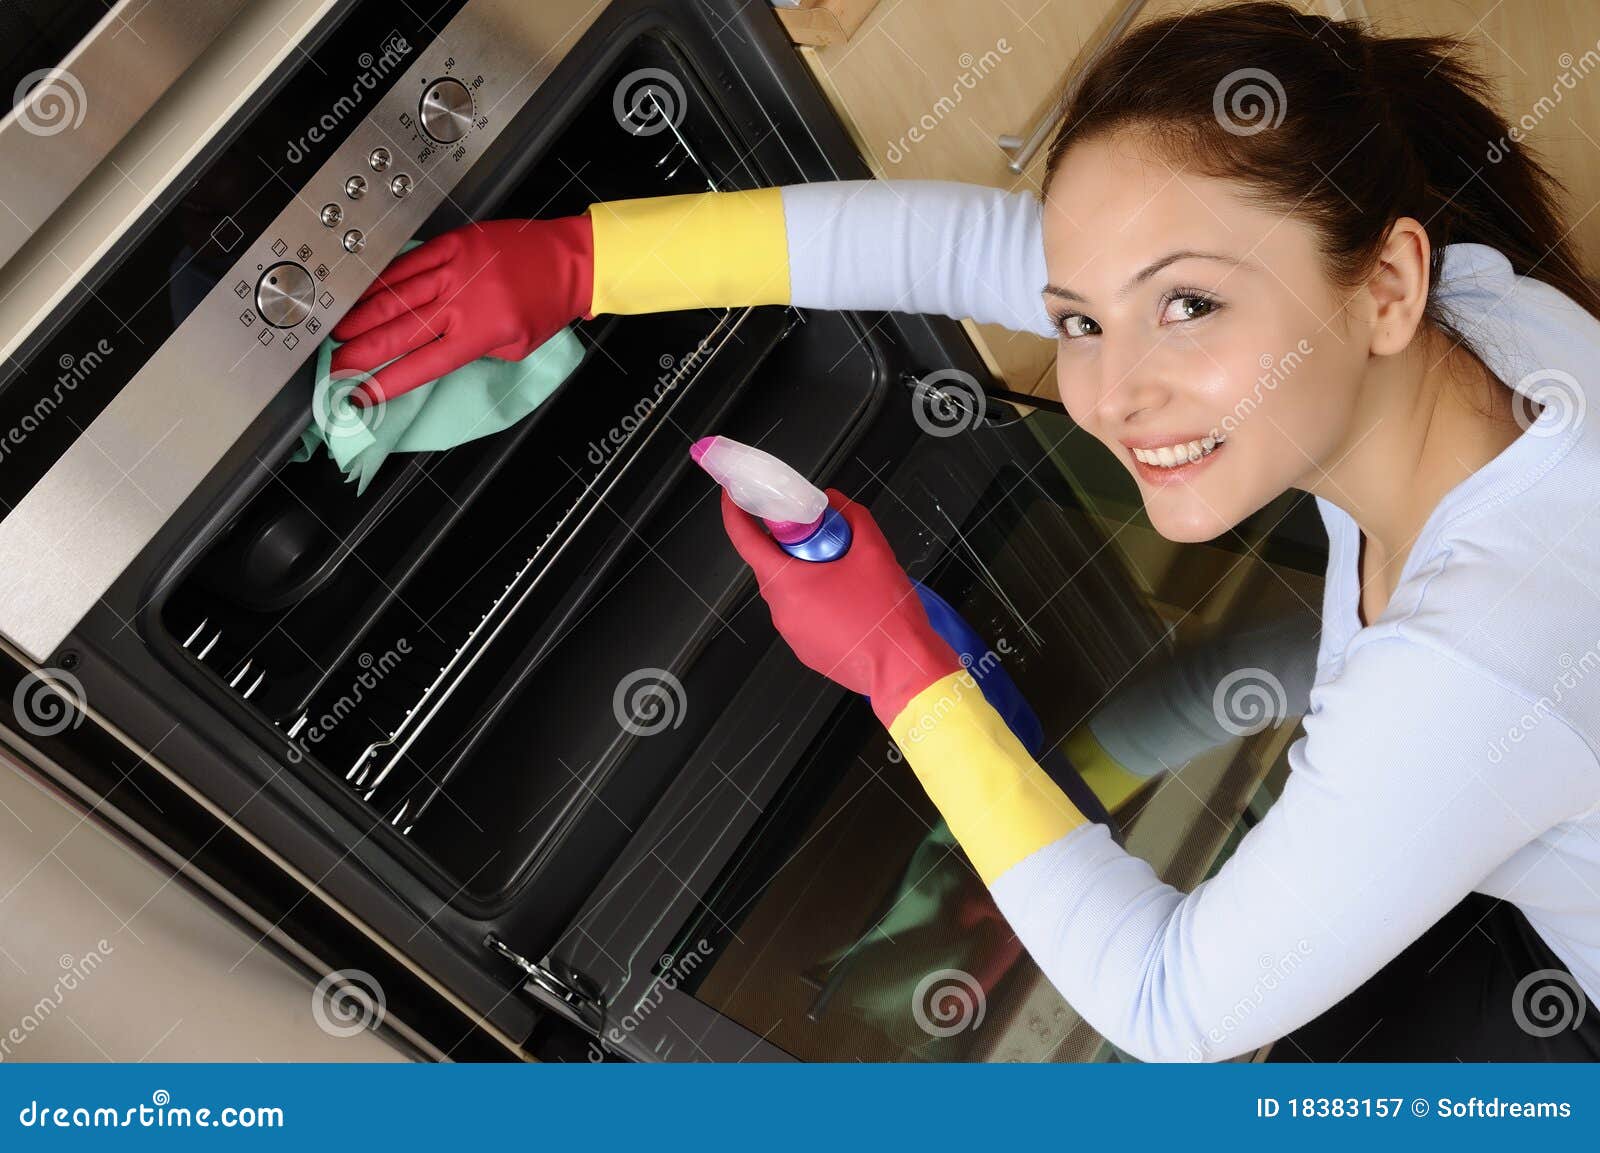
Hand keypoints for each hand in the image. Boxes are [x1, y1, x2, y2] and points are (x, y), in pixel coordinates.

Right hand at [328, 215, 593, 404]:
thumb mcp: (516, 347)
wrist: (571, 260)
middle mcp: (463, 301)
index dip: (386, 383)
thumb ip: (473, 350)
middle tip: (336, 365)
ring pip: (396, 295)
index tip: (360, 396)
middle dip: (361, 353)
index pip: (422, 365)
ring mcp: (456, 269)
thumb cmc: (547, 305)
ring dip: (362, 316)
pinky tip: (361, 292)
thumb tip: (434, 350)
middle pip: (399, 332)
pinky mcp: (454, 243)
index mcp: (479, 333)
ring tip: (337, 332)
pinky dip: (381, 279)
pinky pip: (409, 262)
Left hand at [720, 487, 961, 727]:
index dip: (736, 512)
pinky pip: (802, 614)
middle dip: (791, 544)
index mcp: (787, 583)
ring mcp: (792, 634)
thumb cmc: (886, 616)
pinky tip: (848, 601)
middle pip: (770, 564)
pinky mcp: (806, 650)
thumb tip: (833, 501)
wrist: (904, 669)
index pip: (744, 539)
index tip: (735, 495)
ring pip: (789, 591)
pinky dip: (817, 600)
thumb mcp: (874, 551)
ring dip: (807, 574)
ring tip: (845, 572)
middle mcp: (781, 610)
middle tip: (820, 533)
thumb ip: (851, 516)